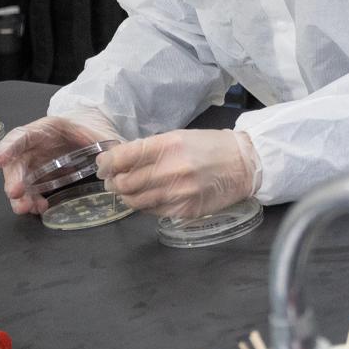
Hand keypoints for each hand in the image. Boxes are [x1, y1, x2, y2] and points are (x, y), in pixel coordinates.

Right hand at [0, 115, 120, 215]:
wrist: (92, 136)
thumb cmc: (93, 131)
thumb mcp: (102, 134)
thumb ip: (108, 144)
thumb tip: (111, 161)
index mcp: (46, 129)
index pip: (23, 136)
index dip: (9, 147)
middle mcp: (34, 146)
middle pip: (17, 162)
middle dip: (14, 178)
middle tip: (15, 193)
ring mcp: (34, 163)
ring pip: (20, 179)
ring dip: (21, 195)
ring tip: (26, 208)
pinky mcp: (39, 178)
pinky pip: (30, 190)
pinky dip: (32, 200)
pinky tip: (38, 208)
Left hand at [94, 129, 260, 218]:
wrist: (244, 166)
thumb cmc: (210, 147)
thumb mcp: (178, 137)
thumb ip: (148, 149)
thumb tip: (118, 161)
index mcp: (167, 146)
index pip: (121, 158)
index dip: (106, 163)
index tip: (103, 166)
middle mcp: (171, 170)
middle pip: (124, 183)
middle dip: (113, 182)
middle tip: (114, 181)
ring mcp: (178, 193)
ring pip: (134, 201)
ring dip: (126, 196)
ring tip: (129, 191)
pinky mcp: (185, 210)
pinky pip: (152, 211)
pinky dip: (145, 205)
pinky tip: (151, 197)